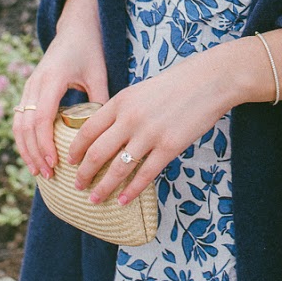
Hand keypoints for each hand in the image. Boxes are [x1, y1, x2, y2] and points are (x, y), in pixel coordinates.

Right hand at [13, 0, 107, 179]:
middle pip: (26, 125)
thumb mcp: (99, 73)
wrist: (75, 28)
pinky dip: (24, 140)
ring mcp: (28, 87)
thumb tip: (106, 134)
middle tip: (47, 175)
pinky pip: (20, 119)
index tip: (55, 164)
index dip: (45, 144)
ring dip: (25, 150)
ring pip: (18, 124)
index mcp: (52, 79)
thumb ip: (100, 100)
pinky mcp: (28, 91)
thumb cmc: (89, 50)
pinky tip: (34, 156)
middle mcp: (35, 83)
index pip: (42, 118)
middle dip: (34, 153)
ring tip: (38, 172)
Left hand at [67, 40, 246, 206]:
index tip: (70, 161)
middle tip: (78, 186)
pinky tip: (122, 200)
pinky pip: (145, 175)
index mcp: (121, 101)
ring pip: (118, 169)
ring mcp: (150, 134)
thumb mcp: (141, 90)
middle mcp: (130, 119)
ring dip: (103, 187)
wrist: (210, 80)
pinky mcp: (169, 147)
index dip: (76, 149)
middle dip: (84, 174)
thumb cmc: (177, 83)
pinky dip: (131, 191)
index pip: (87, 129)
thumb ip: (123, 109)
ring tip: (95, 199)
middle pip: (97, 152)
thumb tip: (108, 132)